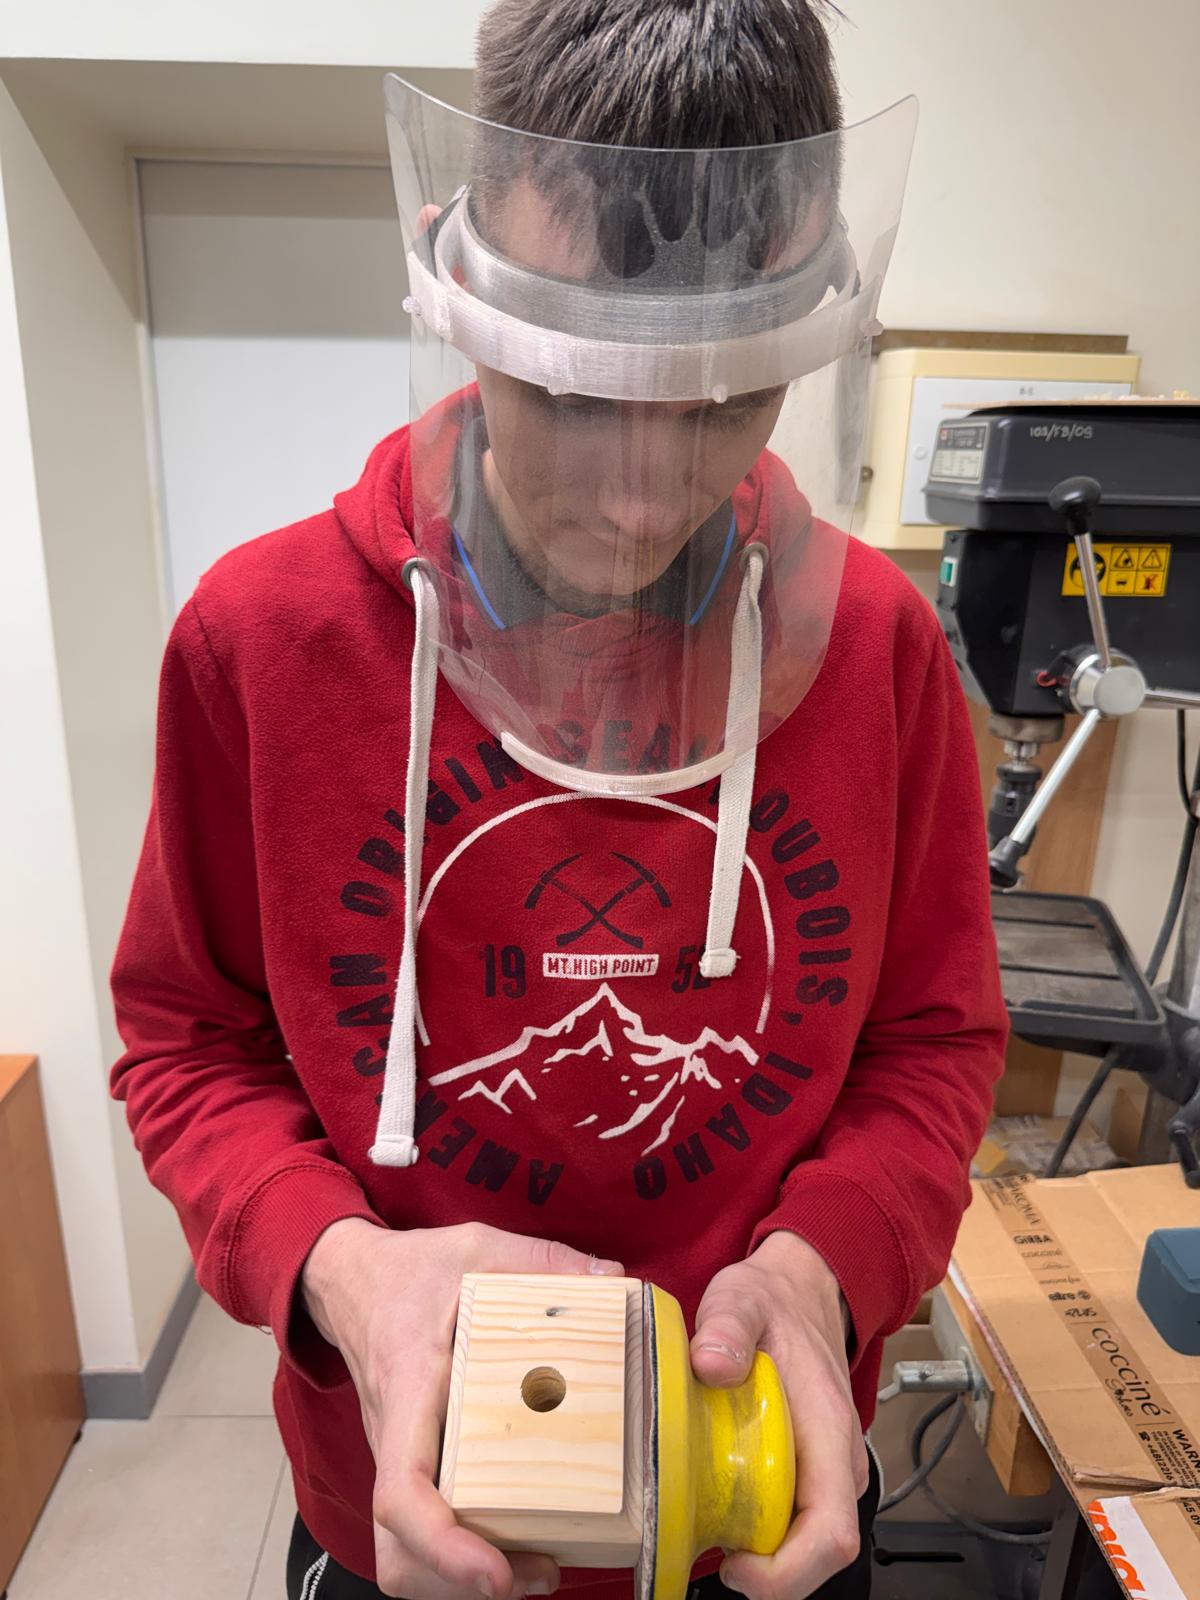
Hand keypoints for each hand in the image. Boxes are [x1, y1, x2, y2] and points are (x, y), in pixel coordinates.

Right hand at [301, 1219, 623, 1599]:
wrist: (352, 1281)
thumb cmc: (410, 1271)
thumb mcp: (475, 1247)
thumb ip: (542, 1261)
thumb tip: (613, 1281)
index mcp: (409, 1390)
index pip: (403, 1489)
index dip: (443, 1543)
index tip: (494, 1571)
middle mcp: (395, 1439)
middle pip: (399, 1549)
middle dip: (460, 1583)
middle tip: (540, 1571)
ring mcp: (399, 1457)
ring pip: (404, 1554)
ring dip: (461, 1582)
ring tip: (539, 1568)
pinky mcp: (414, 1463)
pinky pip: (421, 1533)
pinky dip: (461, 1557)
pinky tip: (517, 1541)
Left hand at [690, 1231, 865, 1599]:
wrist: (800, 1294)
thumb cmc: (774, 1303)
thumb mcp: (741, 1298)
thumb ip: (726, 1326)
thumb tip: (710, 1363)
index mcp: (829, 1432)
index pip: (831, 1533)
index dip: (788, 1571)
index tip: (737, 1566)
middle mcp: (836, 1463)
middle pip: (818, 1553)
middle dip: (767, 1573)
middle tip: (709, 1550)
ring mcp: (826, 1473)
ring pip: (804, 1544)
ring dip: (762, 1555)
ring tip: (709, 1524)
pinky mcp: (808, 1474)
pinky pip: (791, 1523)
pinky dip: (759, 1533)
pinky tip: (721, 1508)